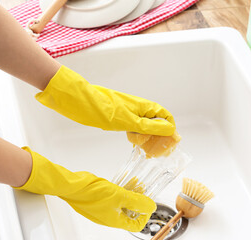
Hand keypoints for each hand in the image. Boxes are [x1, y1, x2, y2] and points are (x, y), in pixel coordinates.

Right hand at [14, 147, 155, 231]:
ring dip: (132, 195)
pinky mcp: (101, 200)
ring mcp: (104, 208)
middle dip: (139, 203)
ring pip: (123, 204)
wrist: (72, 186)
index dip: (145, 217)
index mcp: (115, 221)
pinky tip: (129, 182)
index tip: (149, 206)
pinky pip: (116, 198)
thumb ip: (137, 201)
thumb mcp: (119, 196)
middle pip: (130, 214)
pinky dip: (124, 191)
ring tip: (139, 185)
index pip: (135, 226)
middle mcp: (110, 217)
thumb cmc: (90, 194)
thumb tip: (151, 206)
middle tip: (145, 193)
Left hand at [36, 65, 174, 135]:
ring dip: (146, 136)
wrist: (80, 102)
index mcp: (146, 106)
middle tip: (153, 148)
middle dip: (158, 136)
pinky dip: (136, 134)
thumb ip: (151, 126)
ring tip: (139, 144)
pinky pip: (135, 126)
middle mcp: (141, 108)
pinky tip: (130, 139)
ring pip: (146, 126)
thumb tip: (170, 130)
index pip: (166, 117)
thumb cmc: (104, 110)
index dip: (170, 130)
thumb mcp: (130, 121)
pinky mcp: (122, 116)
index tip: (167, 144)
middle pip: (158, 122)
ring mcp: (131, 112)